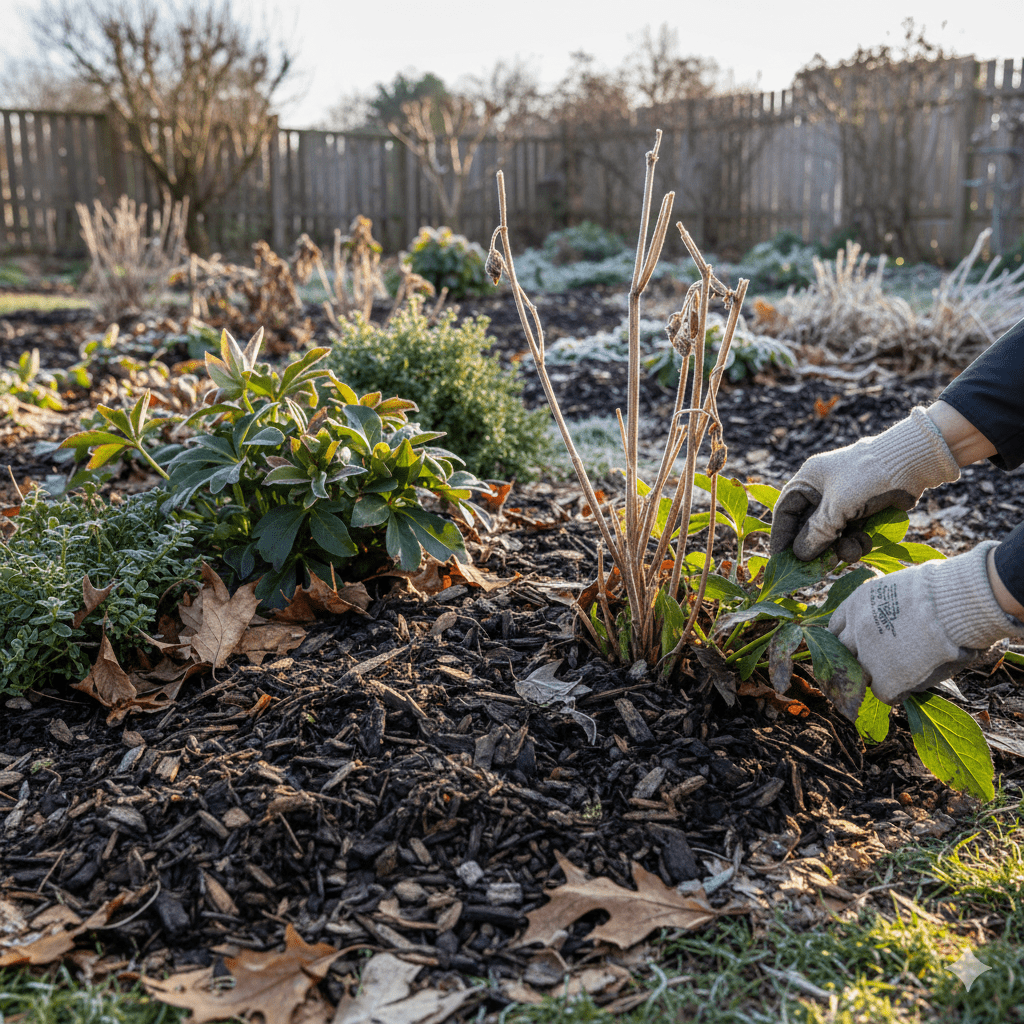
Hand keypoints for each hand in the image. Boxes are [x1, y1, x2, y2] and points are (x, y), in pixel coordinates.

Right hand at [770, 407, 959, 560]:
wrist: (912, 463)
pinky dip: (857, 542)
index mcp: (808, 481)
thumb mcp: (837, 507)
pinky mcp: (863, 511)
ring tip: (850, 554)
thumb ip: (816, 533)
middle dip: (817, 547)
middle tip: (816, 569)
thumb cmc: (867, 477)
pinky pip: (852, 533)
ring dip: (840, 547)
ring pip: (833, 534)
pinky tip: (865, 544)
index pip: (786, 512)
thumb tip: (799, 555)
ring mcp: (844, 501)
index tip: (781, 561)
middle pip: (809, 527)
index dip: (782, 537)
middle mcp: (823, 491)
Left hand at [829, 542, 1023, 704]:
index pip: (837, 628)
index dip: (851, 637)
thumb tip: (890, 617)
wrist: (953, 604)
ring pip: (861, 675)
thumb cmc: (939, 590)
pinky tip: (911, 685)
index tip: (862, 642)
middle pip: (844, 653)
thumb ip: (883, 605)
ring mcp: (867, 656)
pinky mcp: (885, 680)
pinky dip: (896, 692)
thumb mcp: (897, 587)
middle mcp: (854, 629)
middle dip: (859, 657)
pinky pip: (883, 694)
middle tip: (881, 660)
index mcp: (855, 604)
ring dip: (877, 676)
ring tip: (900, 673)